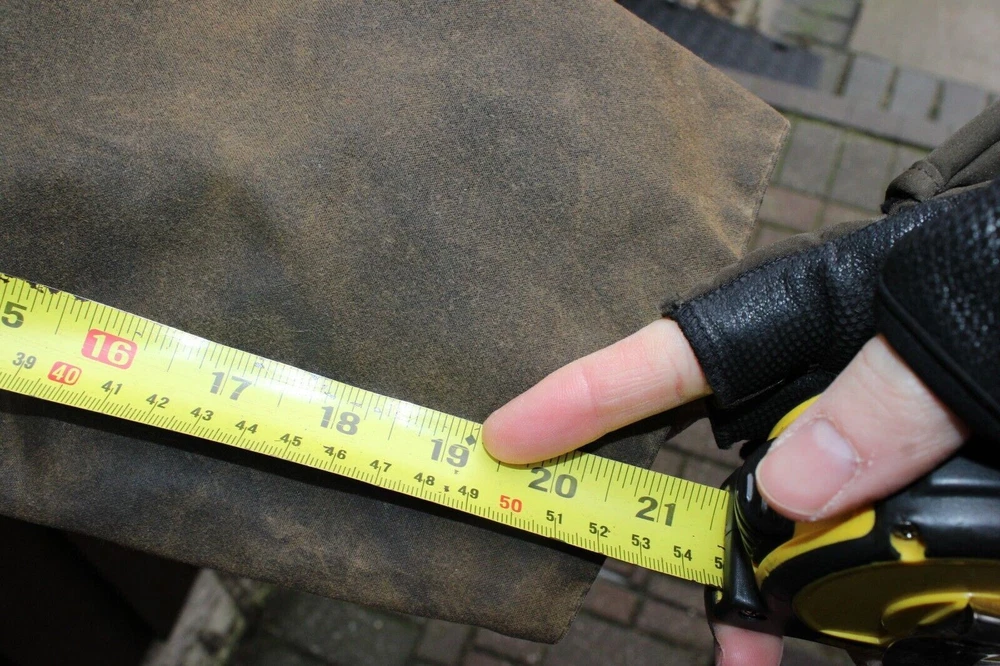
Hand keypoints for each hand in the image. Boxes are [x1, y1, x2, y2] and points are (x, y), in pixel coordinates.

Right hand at [482, 319, 967, 664]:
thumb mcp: (960, 326)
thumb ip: (886, 400)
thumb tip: (788, 491)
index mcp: (808, 315)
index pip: (671, 357)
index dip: (584, 395)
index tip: (508, 438)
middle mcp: (809, 379)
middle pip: (701, 454)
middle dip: (658, 517)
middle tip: (598, 558)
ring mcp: (845, 438)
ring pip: (770, 519)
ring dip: (756, 587)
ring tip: (751, 655)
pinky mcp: (884, 483)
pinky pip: (836, 546)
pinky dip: (821, 600)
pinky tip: (821, 635)